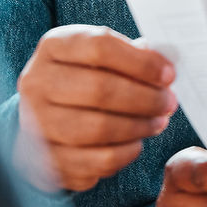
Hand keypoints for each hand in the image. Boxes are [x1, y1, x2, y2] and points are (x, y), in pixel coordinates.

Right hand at [18, 25, 176, 191]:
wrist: (42, 117)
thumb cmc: (82, 79)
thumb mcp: (98, 57)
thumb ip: (130, 55)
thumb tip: (163, 64)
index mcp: (53, 47)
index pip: (100, 47)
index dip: (141, 62)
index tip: (168, 74)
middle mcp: (37, 83)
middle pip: (100, 89)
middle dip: (145, 98)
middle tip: (169, 102)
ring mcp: (37, 124)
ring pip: (99, 128)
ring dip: (139, 126)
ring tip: (158, 122)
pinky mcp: (48, 159)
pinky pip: (97, 160)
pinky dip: (126, 153)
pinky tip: (136, 142)